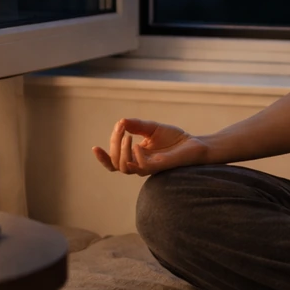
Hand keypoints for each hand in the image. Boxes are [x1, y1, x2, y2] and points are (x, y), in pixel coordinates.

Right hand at [92, 118, 208, 176]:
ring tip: (127, 136)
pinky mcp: (158, 167)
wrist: (194, 144)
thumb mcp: (152, 128)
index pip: (113, 161)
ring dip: (122, 151)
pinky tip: (138, 144)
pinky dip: (136, 155)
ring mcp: (148, 167)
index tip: (94, 148)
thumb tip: (120, 122)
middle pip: (115, 162)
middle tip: (120, 129)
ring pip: (125, 167)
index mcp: (135, 156)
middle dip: (113, 146)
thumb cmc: (174, 139)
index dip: (103, 157)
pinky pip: (142, 166)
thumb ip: (136, 125)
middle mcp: (139, 164)